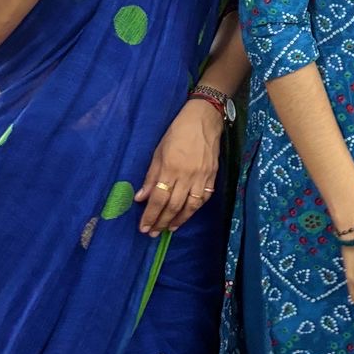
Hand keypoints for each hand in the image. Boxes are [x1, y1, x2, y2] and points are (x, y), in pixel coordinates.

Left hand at [135, 99, 223, 235]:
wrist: (203, 120)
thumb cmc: (177, 133)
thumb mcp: (158, 152)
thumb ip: (151, 177)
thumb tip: (141, 198)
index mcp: (170, 168)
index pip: (158, 199)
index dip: (150, 215)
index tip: (143, 227)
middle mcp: (186, 176)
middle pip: (173, 206)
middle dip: (162, 221)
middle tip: (153, 233)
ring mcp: (202, 177)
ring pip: (191, 206)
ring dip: (180, 220)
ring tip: (170, 228)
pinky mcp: (213, 175)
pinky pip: (204, 197)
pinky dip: (195, 208)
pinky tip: (188, 213)